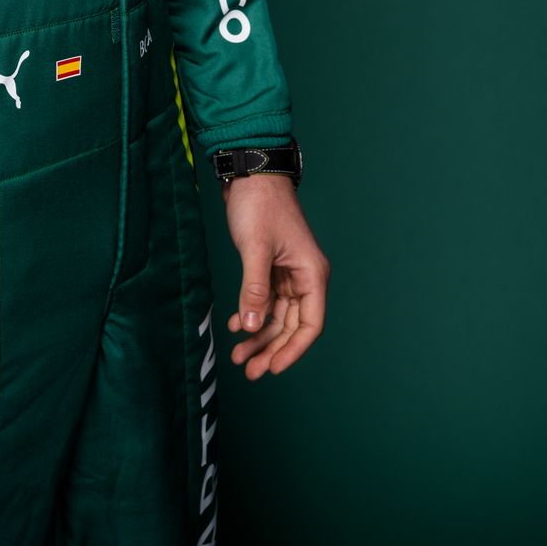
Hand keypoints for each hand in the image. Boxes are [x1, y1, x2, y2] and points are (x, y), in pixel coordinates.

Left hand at [222, 175, 329, 378]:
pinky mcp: (272, 267)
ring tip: (238, 356)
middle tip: (249, 371)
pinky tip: (235, 325)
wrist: (250, 173)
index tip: (273, 368)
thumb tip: (250, 326)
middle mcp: (305, 277)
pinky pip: (266, 301)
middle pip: (292, 326)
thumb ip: (254, 288)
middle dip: (271, 349)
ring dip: (259, 336)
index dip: (293, 350)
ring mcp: (288, 273)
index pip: (310, 325)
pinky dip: (252, 314)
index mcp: (311, 274)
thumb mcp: (255, 248)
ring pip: (277, 316)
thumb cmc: (260, 204)